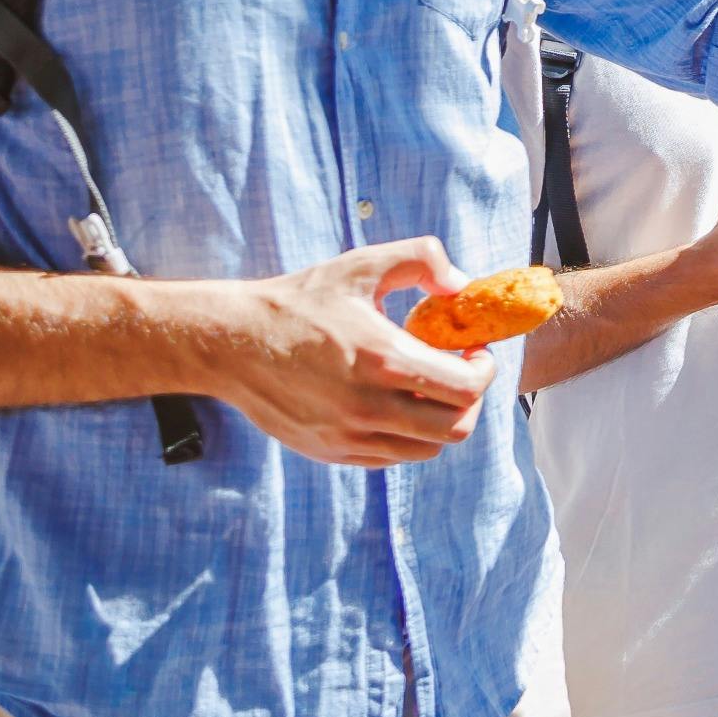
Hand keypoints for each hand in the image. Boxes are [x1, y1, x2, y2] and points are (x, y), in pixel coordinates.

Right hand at [206, 242, 492, 467]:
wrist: (234, 342)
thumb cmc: (301, 301)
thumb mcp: (361, 265)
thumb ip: (421, 259)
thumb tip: (460, 286)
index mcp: (383, 360)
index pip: (466, 388)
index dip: (484, 370)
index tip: (474, 352)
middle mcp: (369, 408)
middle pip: (455, 428)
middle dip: (469, 400)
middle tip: (459, 372)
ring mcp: (348, 436)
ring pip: (425, 449)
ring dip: (438, 420)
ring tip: (426, 388)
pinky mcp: (331, 452)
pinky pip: (391, 457)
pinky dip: (406, 436)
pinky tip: (394, 402)